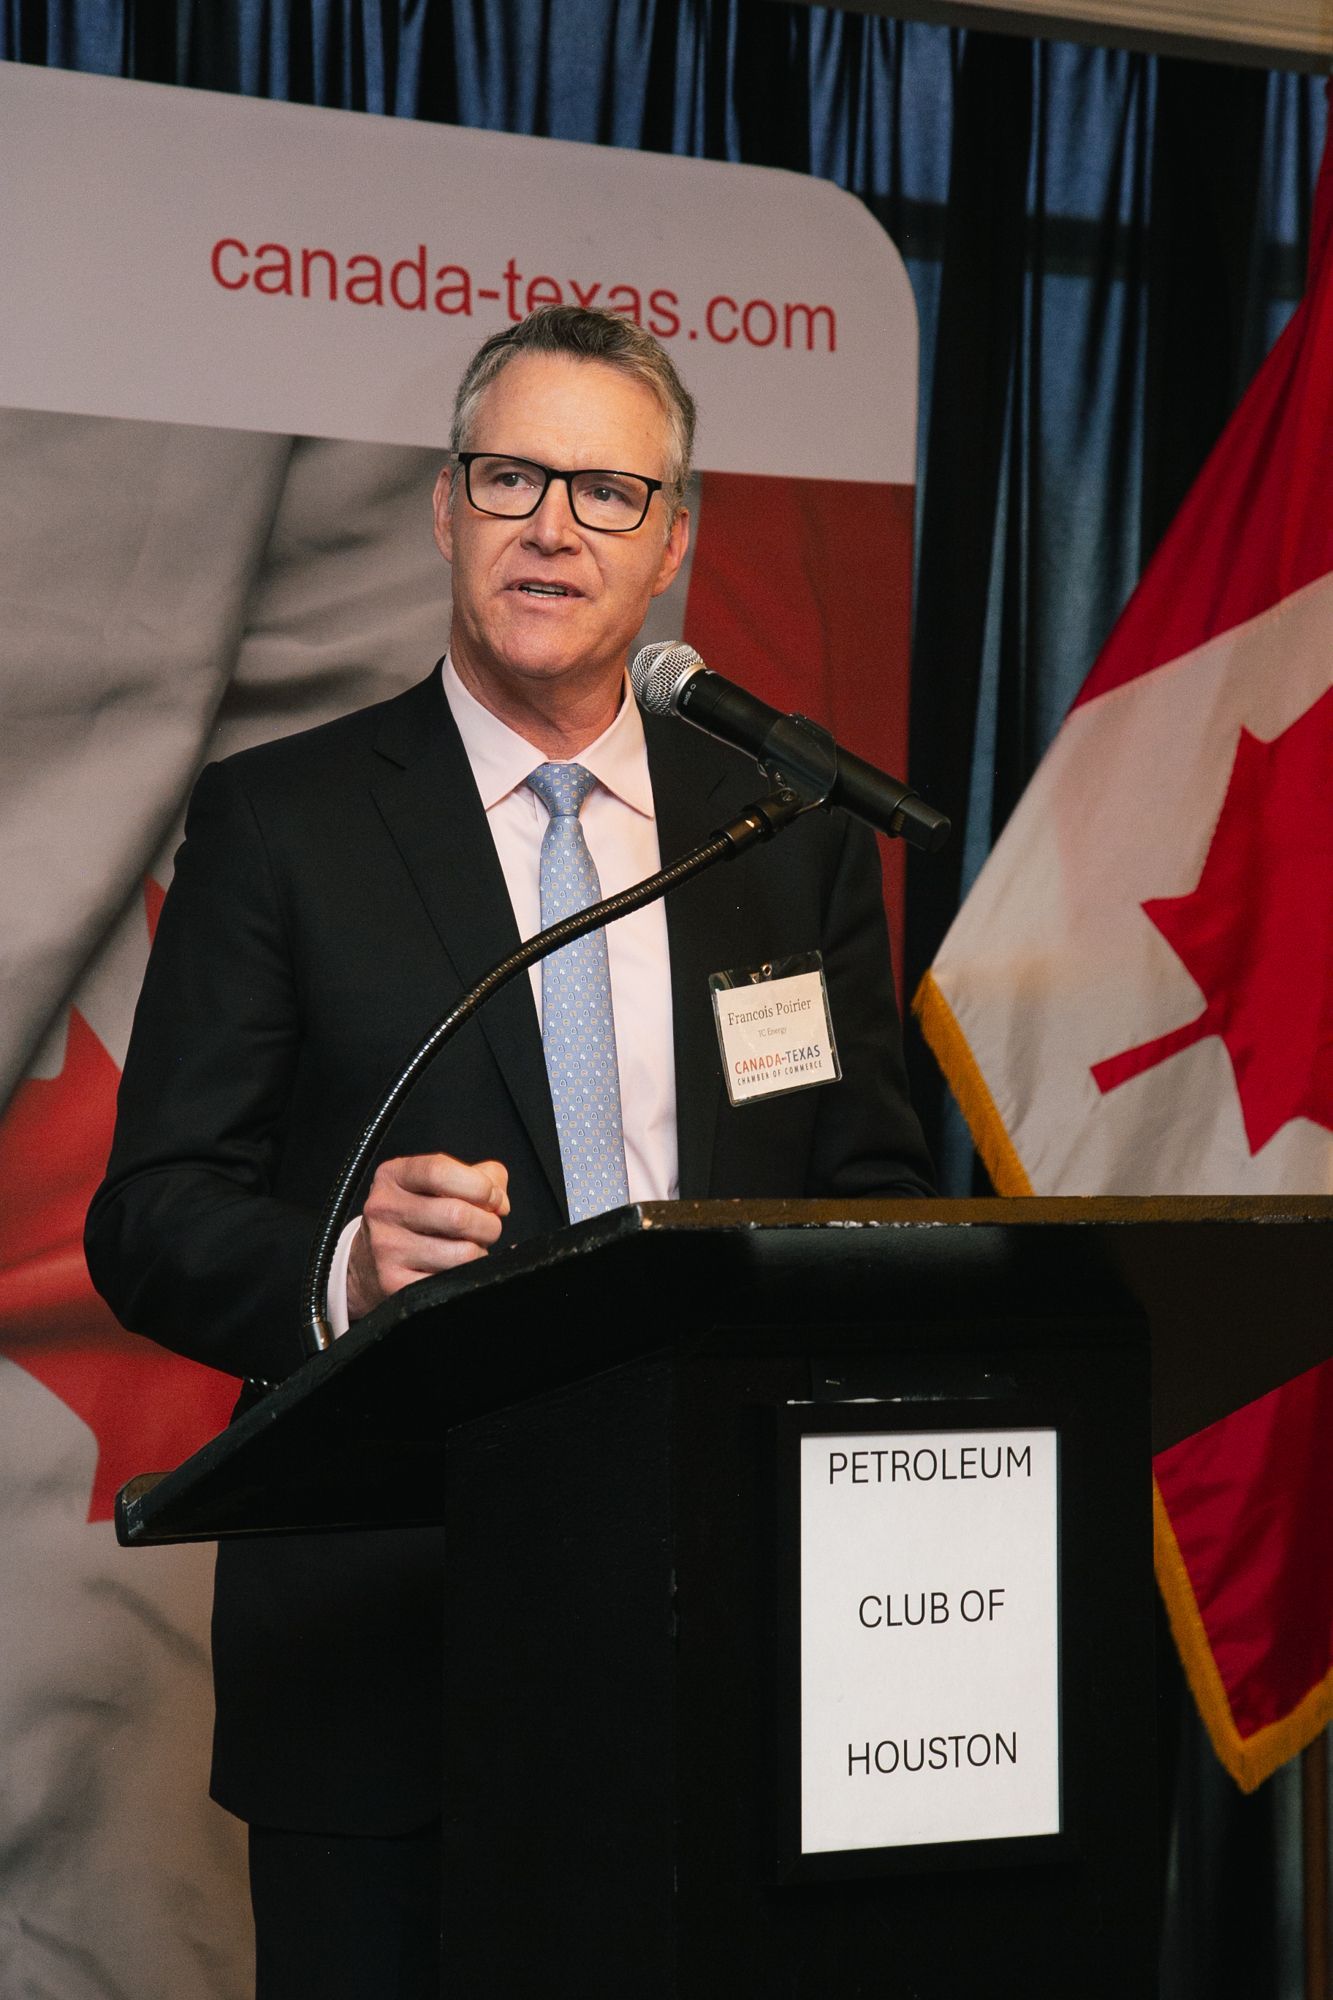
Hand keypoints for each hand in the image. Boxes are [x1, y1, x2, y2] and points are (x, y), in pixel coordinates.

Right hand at [345, 1152, 509, 1320]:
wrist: (367, 1261)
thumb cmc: (414, 1216)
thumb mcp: (436, 1184)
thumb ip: (479, 1177)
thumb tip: (499, 1202)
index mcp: (394, 1176)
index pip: (440, 1171)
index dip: (479, 1186)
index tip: (492, 1197)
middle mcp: (384, 1209)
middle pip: (458, 1216)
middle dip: (489, 1224)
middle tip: (486, 1227)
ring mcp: (387, 1248)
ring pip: (463, 1253)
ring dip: (479, 1252)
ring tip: (467, 1247)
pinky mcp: (394, 1283)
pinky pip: (452, 1281)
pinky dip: (464, 1276)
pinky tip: (452, 1267)